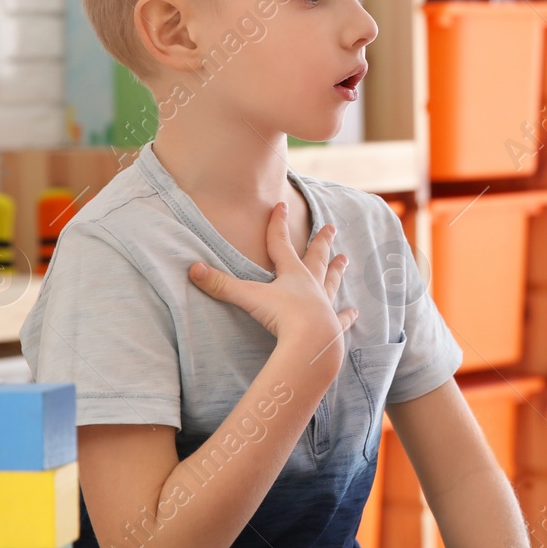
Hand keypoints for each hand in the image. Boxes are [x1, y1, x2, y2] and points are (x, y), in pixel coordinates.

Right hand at [188, 202, 357, 372]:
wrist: (312, 341)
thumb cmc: (284, 317)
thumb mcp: (249, 297)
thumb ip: (221, 285)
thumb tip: (192, 269)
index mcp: (292, 274)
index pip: (281, 244)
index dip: (278, 224)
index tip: (281, 205)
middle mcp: (311, 285)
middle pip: (316, 258)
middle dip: (321, 241)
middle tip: (331, 227)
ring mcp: (324, 305)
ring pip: (331, 282)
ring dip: (336, 270)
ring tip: (345, 259)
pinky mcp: (332, 326)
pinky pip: (340, 319)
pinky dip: (347, 316)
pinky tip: (354, 312)